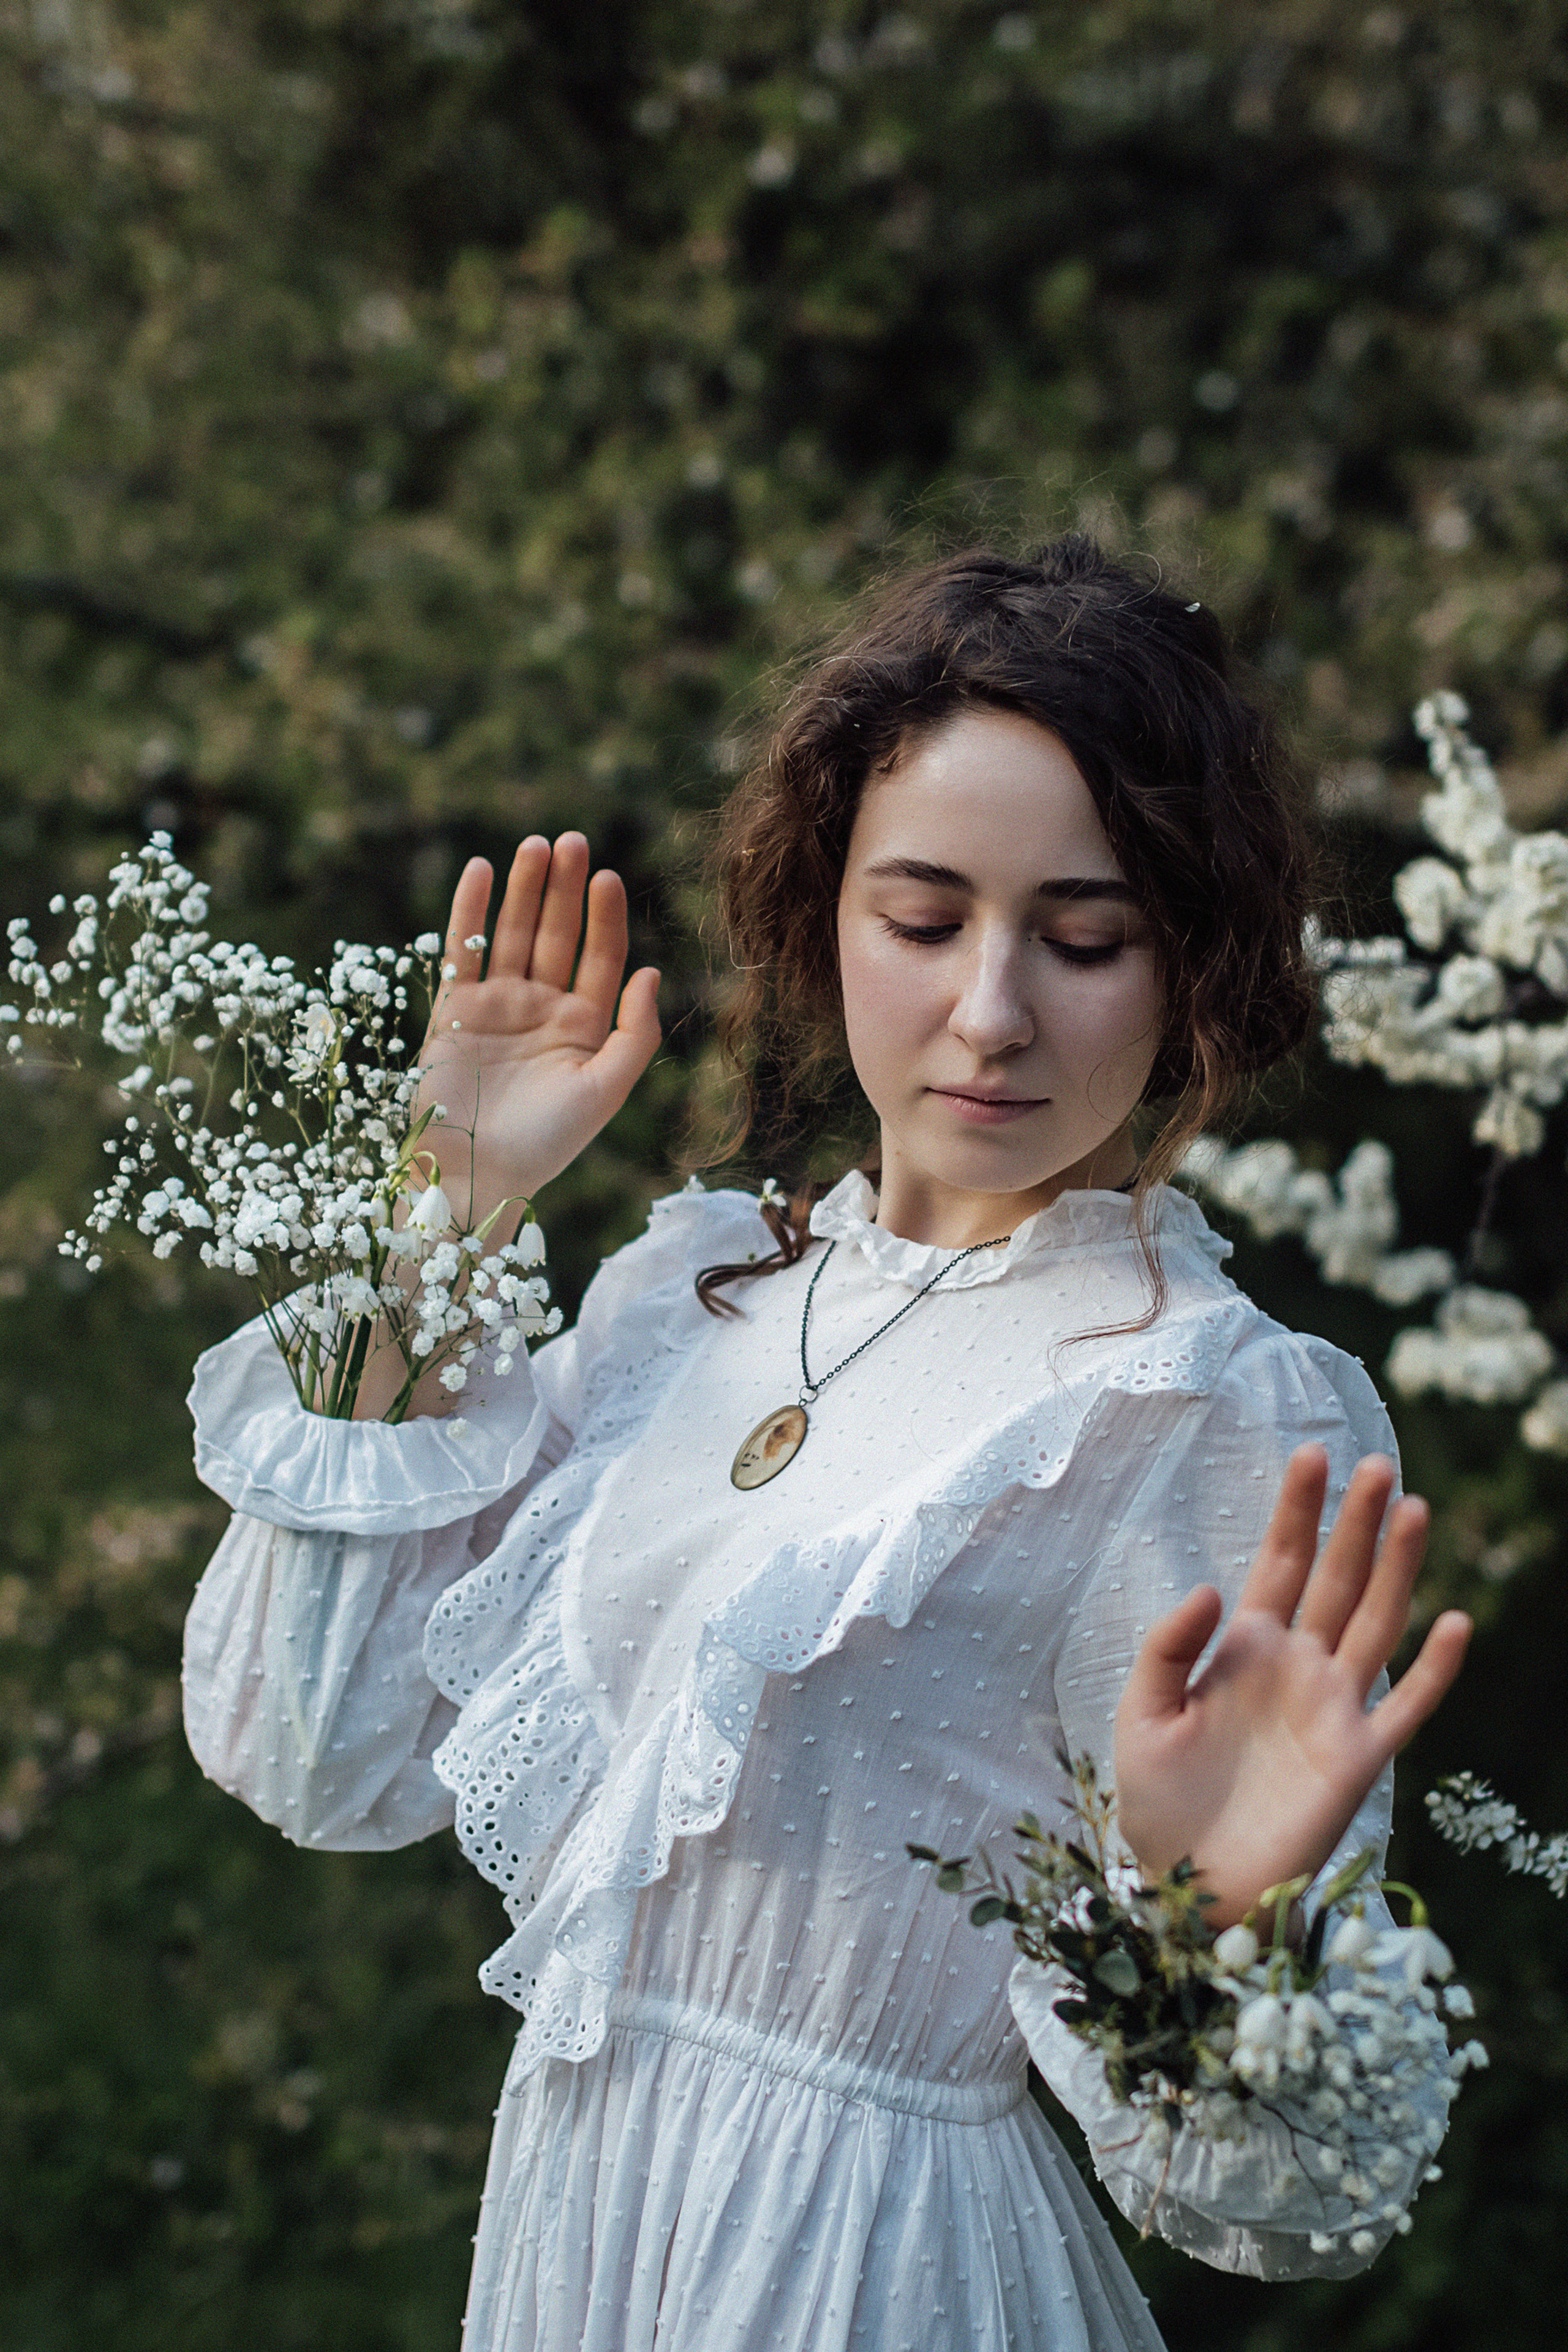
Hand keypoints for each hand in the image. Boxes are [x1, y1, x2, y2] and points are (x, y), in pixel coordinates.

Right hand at [415, 834, 661, 1227]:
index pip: (598, 957)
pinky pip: (462, 952)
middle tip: (570, 840)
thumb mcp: (605, 1091)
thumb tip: (650, 970)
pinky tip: (479, 870)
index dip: (603, 916)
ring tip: (532, 845)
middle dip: (562, 889)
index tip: (606, 876)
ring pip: (510, 935)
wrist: (476, 1176)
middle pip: (555, 935)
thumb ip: (635, 1033)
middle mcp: (542, 1010)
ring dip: (521, 890)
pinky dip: (467, 912)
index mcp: (584, 1027)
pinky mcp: (455, 1012)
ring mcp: (497, 1007)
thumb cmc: (547, 1143)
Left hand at [1113, 1447, 1471, 1929]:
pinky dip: (1435, 1669)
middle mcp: (1298, 1667)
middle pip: (1337, 1578)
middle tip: (1378, 1464)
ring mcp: (1333, 1709)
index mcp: (1245, 1648)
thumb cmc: (1158, 1801)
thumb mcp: (1142, 1713)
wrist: (1186, 1887)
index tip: (1312, 1453)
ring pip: (1376, 1623)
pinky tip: (1456, 1622)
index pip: (1280, 1562)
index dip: (1297, 1510)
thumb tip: (1214, 1587)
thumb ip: (1170, 1646)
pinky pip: (1406, 1707)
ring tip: (1415, 1511)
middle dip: (1357, 1522)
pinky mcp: (1357, 1760)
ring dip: (1398, 1569)